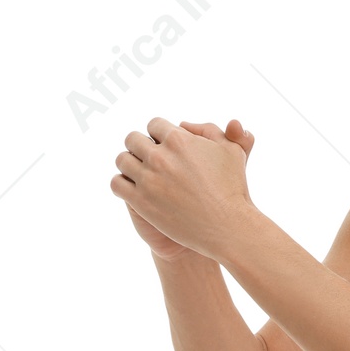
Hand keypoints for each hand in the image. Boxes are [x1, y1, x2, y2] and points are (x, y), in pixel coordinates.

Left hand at [112, 117, 256, 257]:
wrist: (228, 227)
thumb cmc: (233, 189)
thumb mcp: (231, 151)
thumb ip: (210, 130)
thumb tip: (182, 123)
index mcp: (179, 139)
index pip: (154, 124)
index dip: (159, 134)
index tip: (163, 145)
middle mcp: (160, 156)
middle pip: (133, 139)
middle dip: (141, 147)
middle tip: (149, 159)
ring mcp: (148, 179)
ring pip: (121, 160)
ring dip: (129, 164)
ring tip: (139, 174)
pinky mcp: (141, 201)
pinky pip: (117, 184)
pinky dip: (122, 184)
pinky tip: (133, 189)